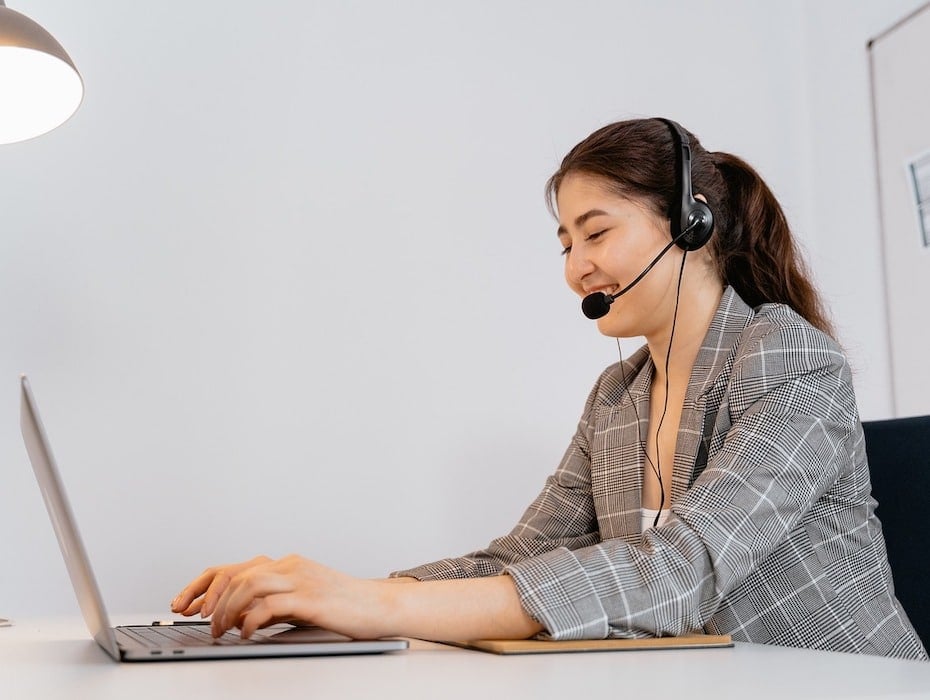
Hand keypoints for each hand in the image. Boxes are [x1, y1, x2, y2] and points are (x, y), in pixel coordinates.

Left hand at [182, 554, 387, 639]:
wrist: (378, 606)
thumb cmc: (342, 606)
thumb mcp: (300, 601)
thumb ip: (271, 604)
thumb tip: (237, 618)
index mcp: (286, 564)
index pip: (233, 568)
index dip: (203, 586)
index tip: (184, 605)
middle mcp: (290, 566)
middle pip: (235, 574)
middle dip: (209, 599)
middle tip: (200, 622)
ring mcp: (301, 579)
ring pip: (248, 585)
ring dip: (227, 610)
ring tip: (221, 631)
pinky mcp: (311, 598)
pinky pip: (270, 605)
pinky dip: (251, 620)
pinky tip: (246, 633)